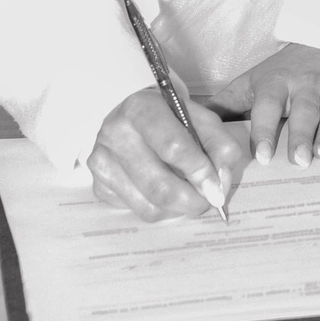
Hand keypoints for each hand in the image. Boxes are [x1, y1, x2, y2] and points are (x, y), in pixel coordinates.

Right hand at [88, 87, 249, 221]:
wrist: (133, 117)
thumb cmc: (170, 118)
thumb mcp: (199, 118)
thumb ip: (218, 144)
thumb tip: (220, 183)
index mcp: (140, 109)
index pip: (173, 148)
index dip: (200, 171)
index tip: (216, 188)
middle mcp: (114, 134)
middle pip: (159, 186)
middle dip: (192, 200)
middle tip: (209, 201)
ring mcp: (102, 162)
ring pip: (149, 206)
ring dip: (178, 208)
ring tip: (189, 195)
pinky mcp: (99, 186)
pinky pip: (137, 211)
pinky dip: (160, 209)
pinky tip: (165, 191)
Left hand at [215, 45, 319, 164]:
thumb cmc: (285, 72)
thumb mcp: (253, 82)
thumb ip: (226, 104)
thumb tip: (190, 124)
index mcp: (276, 83)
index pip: (267, 106)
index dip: (265, 130)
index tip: (264, 155)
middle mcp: (306, 85)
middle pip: (303, 110)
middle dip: (301, 134)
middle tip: (299, 160)